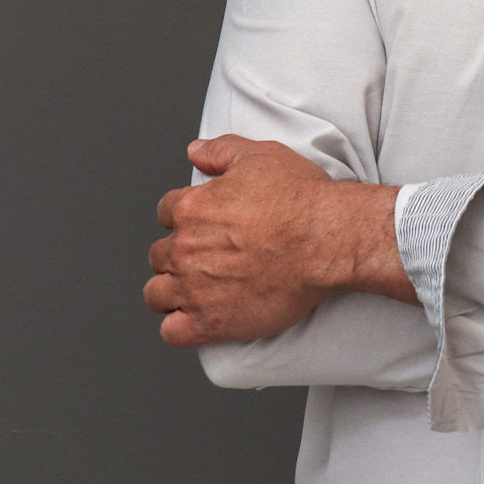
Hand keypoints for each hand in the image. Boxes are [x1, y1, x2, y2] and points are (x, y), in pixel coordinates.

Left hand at [144, 135, 415, 347]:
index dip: (184, 217)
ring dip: (172, 291)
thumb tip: (196, 152)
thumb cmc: (300, 200)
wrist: (326, 240)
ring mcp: (194, 288)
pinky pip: (173, 332)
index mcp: (190, 208)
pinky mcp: (211, 322)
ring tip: (196, 290)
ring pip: (157, 294)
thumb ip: (220, 151)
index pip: (166, 213)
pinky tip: (196, 320)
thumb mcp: (260, 156)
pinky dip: (179, 327)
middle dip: (178, 255)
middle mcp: (184, 249)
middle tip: (206, 258)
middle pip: (159, 255)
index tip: (202, 225)